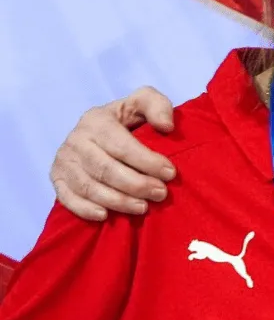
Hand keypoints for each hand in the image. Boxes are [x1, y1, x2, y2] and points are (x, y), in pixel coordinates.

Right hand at [50, 88, 176, 219]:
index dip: (147, 161)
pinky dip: (85, 209)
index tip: (170, 173)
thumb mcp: (143, 103)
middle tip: (161, 193)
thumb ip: (157, 105)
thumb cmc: (128, 119)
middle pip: (106, 169)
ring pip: (89, 187)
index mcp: (96, 120)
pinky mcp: (57, 178)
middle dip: (137, 184)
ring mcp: (64, 161)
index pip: (122, 145)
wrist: (99, 132)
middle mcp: (76, 140)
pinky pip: (67, 198)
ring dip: (118, 201)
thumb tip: (167, 126)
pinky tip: (105, 216)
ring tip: (143, 207)